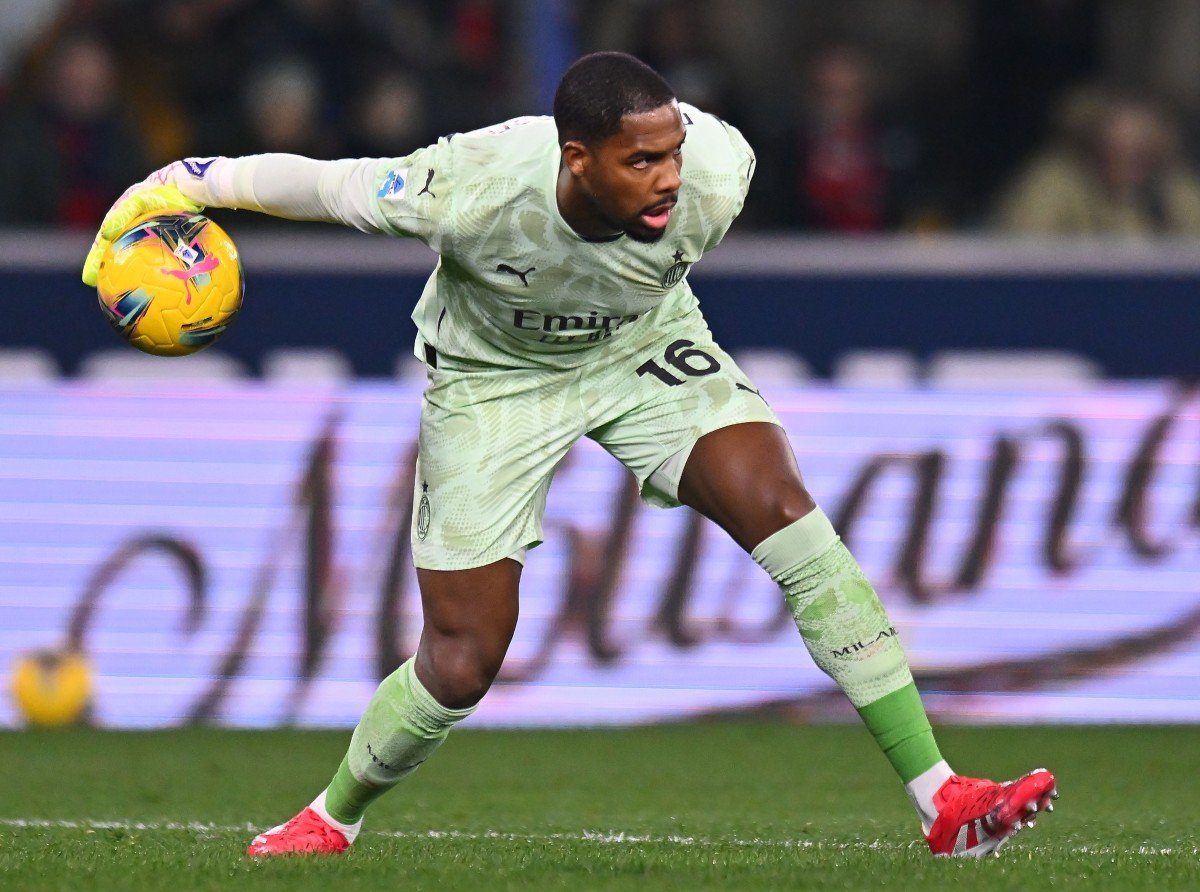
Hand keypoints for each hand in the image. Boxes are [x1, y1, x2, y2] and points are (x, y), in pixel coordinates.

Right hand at [82, 176, 204, 286]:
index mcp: (120, 221)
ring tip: (129, 293)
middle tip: (105, 291)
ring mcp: (148, 235)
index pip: (103, 246)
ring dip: (131, 275)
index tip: (89, 279)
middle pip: (117, 254)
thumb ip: (123, 214)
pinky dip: (156, 272)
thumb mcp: (138, 200)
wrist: (185, 187)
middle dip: (109, 271)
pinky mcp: (166, 239)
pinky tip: (165, 288)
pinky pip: (159, 259)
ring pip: (137, 259)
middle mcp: (132, 229)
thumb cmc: (161, 193)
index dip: (95, 262)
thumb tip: (106, 233)